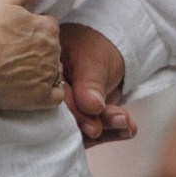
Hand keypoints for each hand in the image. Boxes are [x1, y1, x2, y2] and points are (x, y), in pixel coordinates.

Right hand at [0, 0, 62, 110]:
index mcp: (46, 27)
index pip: (47, 25)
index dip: (31, 28)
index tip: (14, 32)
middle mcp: (52, 52)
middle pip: (51, 48)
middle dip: (37, 48)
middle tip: (12, 51)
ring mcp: (47, 77)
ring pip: (53, 70)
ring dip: (42, 69)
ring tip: (17, 70)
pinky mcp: (39, 99)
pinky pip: (56, 96)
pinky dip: (48, 93)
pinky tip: (30, 88)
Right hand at [59, 23, 136, 144]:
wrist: (110, 47)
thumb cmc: (95, 46)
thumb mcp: (92, 61)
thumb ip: (90, 84)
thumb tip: (91, 108)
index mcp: (45, 79)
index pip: (55, 105)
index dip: (75, 117)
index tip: (94, 127)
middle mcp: (53, 96)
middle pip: (69, 121)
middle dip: (95, 125)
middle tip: (118, 121)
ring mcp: (69, 108)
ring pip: (84, 128)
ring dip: (108, 127)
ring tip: (127, 123)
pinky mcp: (85, 116)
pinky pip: (97, 128)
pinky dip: (115, 130)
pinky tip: (130, 129)